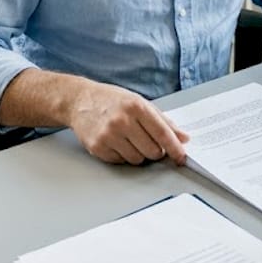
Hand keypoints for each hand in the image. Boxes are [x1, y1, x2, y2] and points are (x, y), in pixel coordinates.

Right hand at [66, 81, 189, 164]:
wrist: (78, 100)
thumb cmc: (111, 100)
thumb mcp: (139, 102)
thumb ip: (162, 120)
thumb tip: (183, 138)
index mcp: (136, 107)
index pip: (162, 134)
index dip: (175, 148)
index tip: (181, 157)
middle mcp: (122, 121)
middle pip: (152, 151)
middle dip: (155, 151)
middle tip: (148, 141)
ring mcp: (109, 135)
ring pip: (137, 160)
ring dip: (138, 154)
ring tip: (129, 139)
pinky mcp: (98, 147)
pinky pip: (121, 162)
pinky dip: (123, 156)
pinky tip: (116, 142)